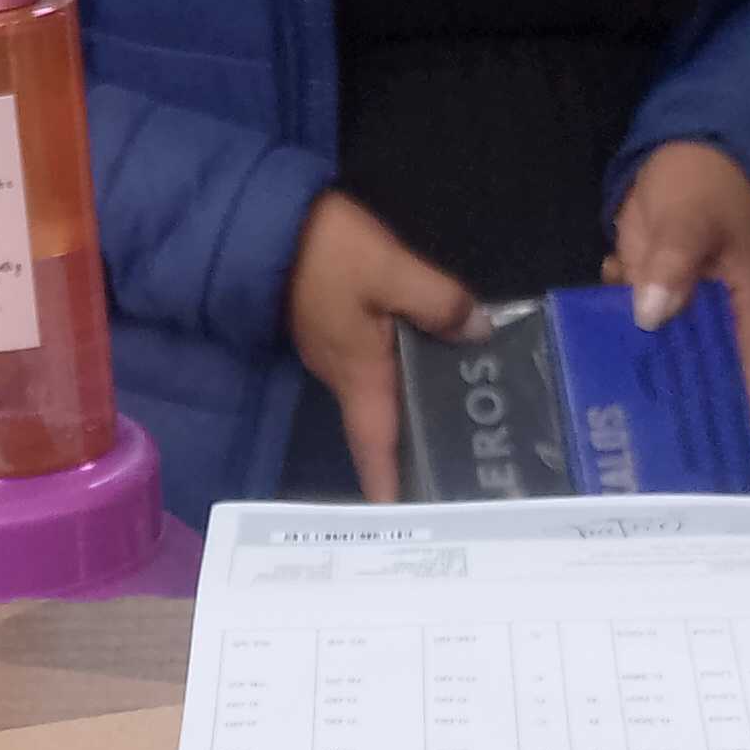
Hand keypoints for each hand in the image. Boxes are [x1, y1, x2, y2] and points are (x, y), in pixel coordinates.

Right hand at [286, 190, 486, 505]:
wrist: (270, 224)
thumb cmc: (328, 254)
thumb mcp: (392, 271)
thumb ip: (440, 303)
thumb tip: (480, 332)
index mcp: (360, 374)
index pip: (377, 446)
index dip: (391, 487)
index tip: (410, 525)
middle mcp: (344, 376)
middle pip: (382, 430)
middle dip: (412, 459)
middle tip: (460, 477)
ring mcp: (335, 355)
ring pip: (379, 400)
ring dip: (410, 420)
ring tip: (459, 428)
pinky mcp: (334, 332)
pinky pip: (374, 371)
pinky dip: (402, 384)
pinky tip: (431, 372)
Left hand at [609, 139, 749, 462]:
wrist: (683, 146)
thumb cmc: (705, 182)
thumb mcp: (691, 217)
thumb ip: (672, 263)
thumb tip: (652, 313)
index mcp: (743, 299)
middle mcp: (713, 313)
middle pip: (703, 371)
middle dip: (688, 412)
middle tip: (668, 463)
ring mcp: (678, 305)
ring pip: (661, 355)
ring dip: (641, 383)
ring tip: (620, 436)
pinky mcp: (646, 293)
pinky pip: (629, 328)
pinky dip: (610, 343)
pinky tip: (586, 375)